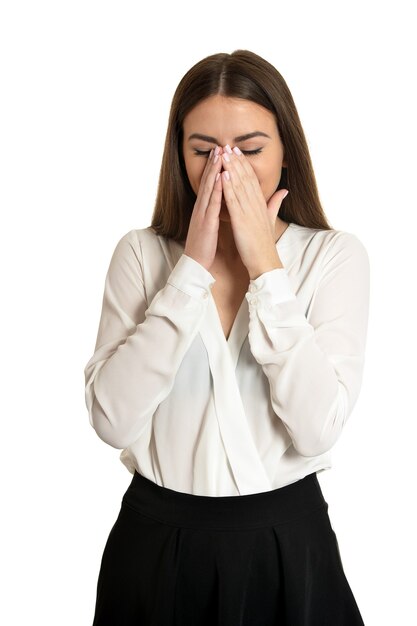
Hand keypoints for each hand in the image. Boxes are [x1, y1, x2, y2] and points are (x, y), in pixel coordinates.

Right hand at [184, 146, 222, 270]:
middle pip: (207, 182)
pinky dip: (216, 190)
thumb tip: (219, 204)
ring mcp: (202, 214)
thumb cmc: (204, 247)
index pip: (208, 185)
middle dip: (213, 164)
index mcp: (203, 209)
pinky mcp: (206, 223)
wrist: (195, 264)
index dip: (213, 169)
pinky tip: (220, 178)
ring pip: (208, 189)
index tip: (219, 154)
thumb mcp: (209, 227)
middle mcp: (201, 208)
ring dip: (214, 171)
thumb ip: (213, 214)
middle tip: (219, 146)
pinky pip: (212, 204)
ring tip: (219, 155)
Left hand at [220, 145, 288, 277]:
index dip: (244, 164)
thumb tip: (284, 190)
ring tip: (223, 154)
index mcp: (261, 204)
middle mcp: (256, 204)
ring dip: (231, 168)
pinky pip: (234, 201)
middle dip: (236, 161)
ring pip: (239, 185)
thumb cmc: (264, 244)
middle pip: (246, 178)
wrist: (265, 262)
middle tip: (228, 145)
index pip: (252, 179)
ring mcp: (249, 211)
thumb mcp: (271, 220)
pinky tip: (223, 175)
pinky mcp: (242, 220)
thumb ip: (276, 204)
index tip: (237, 151)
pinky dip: (229, 187)